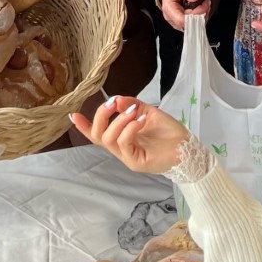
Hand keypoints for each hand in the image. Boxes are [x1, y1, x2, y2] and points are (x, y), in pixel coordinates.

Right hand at [70, 95, 189, 173]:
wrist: (188, 149)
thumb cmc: (169, 133)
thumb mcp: (149, 112)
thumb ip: (132, 106)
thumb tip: (117, 99)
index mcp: (122, 138)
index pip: (98, 133)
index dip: (84, 126)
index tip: (72, 114)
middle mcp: (121, 149)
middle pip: (98, 135)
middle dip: (101, 116)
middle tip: (113, 103)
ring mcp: (128, 157)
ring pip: (109, 139)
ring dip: (118, 121)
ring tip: (133, 111)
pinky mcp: (136, 162)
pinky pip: (125, 143)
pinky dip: (130, 128)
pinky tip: (141, 119)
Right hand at [160, 0, 217, 30]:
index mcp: (169, 9)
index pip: (182, 20)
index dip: (195, 14)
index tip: (204, 4)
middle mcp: (172, 19)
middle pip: (190, 24)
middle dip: (201, 13)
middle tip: (206, 2)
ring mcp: (178, 22)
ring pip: (194, 26)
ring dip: (203, 15)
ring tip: (205, 4)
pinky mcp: (184, 23)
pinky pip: (195, 24)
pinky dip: (201, 17)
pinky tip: (203, 9)